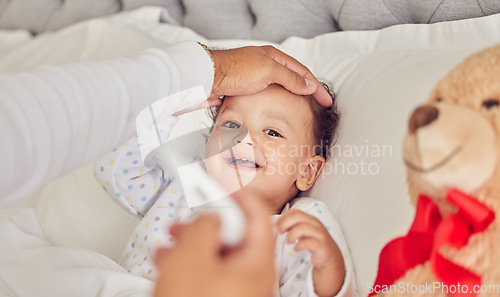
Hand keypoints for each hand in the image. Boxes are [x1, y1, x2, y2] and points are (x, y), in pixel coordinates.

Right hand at [153, 195, 275, 296]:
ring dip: (193, 242)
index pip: (258, 216)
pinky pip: (210, 273)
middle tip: (189, 215)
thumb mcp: (191, 258)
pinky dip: (191, 263)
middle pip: (236, 236)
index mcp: (257, 265)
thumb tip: (209, 217)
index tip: (220, 182)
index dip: (238, 194)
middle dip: (207, 221)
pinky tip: (169, 261)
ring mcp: (239, 291)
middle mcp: (253, 279)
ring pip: (218, 255)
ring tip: (171, 239)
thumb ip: (203, 228)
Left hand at [209, 45, 331, 106]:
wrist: (207, 78)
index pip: (302, 72)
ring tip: (300, 112)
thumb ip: (290, 78)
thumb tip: (308, 85)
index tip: (326, 101)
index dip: (316, 87)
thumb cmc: (235, 70)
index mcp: (273, 57)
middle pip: (292, 79)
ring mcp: (254, 78)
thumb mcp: (268, 72)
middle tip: (317, 106)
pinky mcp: (244, 89)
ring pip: (278, 89)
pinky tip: (276, 113)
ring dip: (290, 98)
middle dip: (306, 91)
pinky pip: (265, 97)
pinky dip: (275, 104)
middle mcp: (265, 65)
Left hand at [277, 209, 344, 296]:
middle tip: (279, 232)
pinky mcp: (322, 245)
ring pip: (303, 227)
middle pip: (298, 216)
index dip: (283, 218)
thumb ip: (291, 226)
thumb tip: (275, 224)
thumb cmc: (313, 242)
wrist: (329, 257)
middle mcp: (315, 224)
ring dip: (292, 234)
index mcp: (309, 219)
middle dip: (285, 223)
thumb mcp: (302, 232)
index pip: (294, 212)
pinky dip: (300, 245)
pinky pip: (310, 243)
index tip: (276, 227)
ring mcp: (319, 234)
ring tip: (288, 242)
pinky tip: (296, 249)